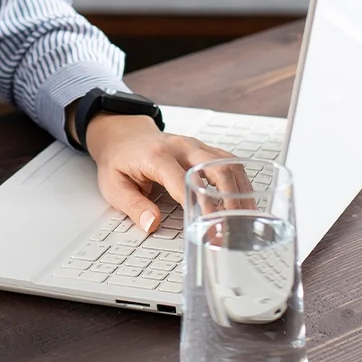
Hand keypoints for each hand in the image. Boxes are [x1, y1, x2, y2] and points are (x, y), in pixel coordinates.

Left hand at [84, 114, 253, 233]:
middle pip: (216, 168)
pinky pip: (228, 161)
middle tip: (234, 226)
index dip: (201, 205)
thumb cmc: (119, 160)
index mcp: (157, 156)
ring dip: (241, 190)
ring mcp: (194, 145)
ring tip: (246, 218)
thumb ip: (134, 206)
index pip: (185, 181)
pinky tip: (243, 200)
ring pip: (229, 163)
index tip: (210, 227)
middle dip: (230, 199)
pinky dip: (239, 180)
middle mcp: (180, 146)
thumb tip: (152, 224)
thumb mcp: (114, 186)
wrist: (122, 134)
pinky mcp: (202, 148)